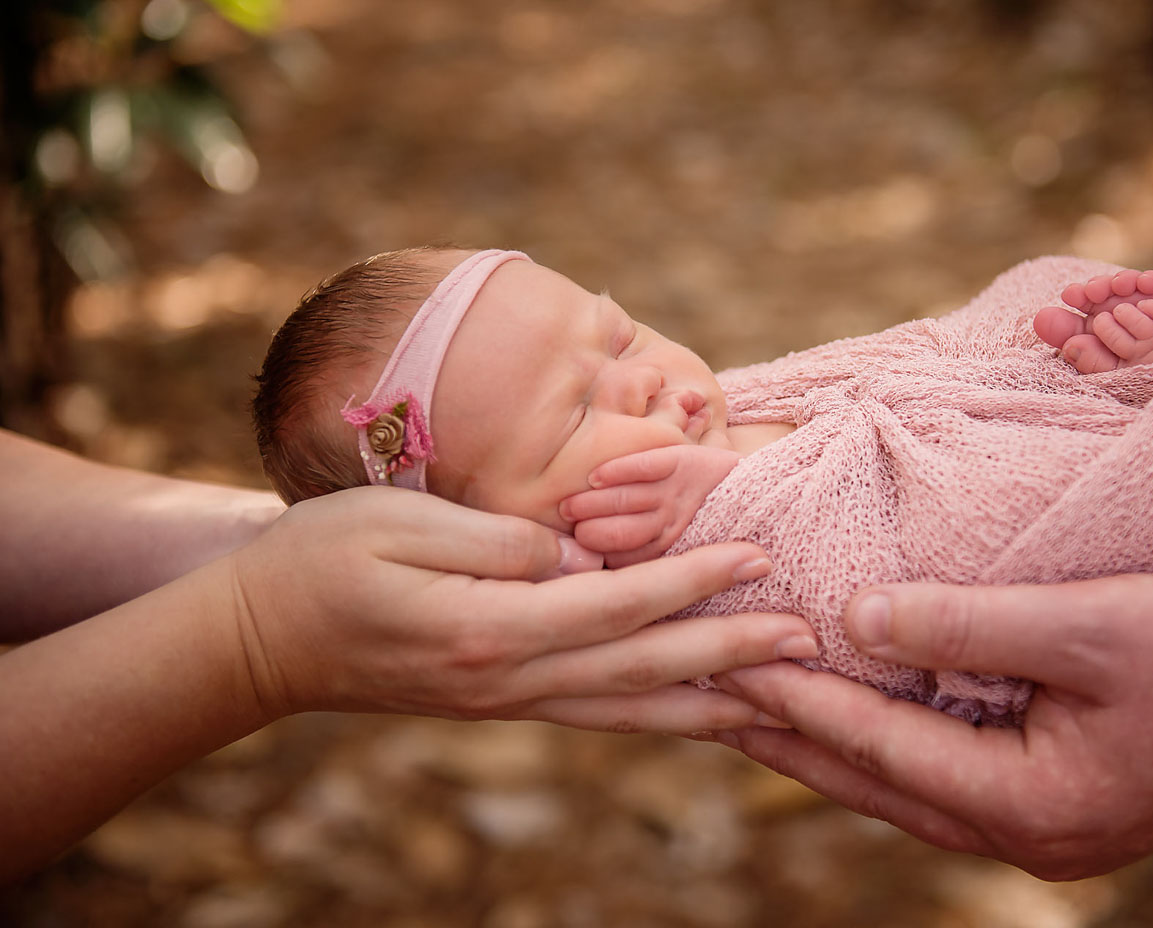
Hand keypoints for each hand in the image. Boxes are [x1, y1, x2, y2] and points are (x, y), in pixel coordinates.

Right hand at [228, 487, 816, 733]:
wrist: (258, 641)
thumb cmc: (319, 561)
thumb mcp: (400, 525)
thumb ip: (499, 542)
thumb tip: (580, 556)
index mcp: (488, 629)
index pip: (616, 605)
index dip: (693, 580)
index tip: (759, 554)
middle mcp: (509, 680)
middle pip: (641, 670)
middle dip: (731, 655)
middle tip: (808, 641)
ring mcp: (507, 701)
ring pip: (628, 708)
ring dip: (709, 702)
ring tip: (780, 698)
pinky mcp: (502, 703)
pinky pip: (597, 712)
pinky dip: (657, 713)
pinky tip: (696, 709)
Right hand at [559, 445, 742, 566]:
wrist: (765, 496)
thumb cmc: (713, 529)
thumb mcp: (684, 554)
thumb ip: (643, 563)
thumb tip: (592, 582)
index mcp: (668, 556)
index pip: (620, 565)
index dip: (592, 561)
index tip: (570, 560)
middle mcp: (672, 528)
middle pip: (618, 535)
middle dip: (587, 532)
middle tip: (564, 533)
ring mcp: (678, 496)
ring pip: (627, 500)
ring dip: (593, 504)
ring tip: (567, 508)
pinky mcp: (685, 463)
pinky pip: (650, 465)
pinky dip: (621, 470)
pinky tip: (597, 477)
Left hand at [713, 575, 1152, 879]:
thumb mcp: (1086, 624)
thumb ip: (967, 624)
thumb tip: (858, 618)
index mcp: (1026, 804)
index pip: (876, 747)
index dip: (795, 696)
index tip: (723, 655)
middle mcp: (1022, 837)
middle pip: (873, 784)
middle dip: (786, 735)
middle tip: (704, 693)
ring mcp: (1038, 831)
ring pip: (901, 789)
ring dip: (827, 744)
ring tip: (752, 706)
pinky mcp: (1052, 806)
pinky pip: (941, 778)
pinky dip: (885, 744)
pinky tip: (852, 714)